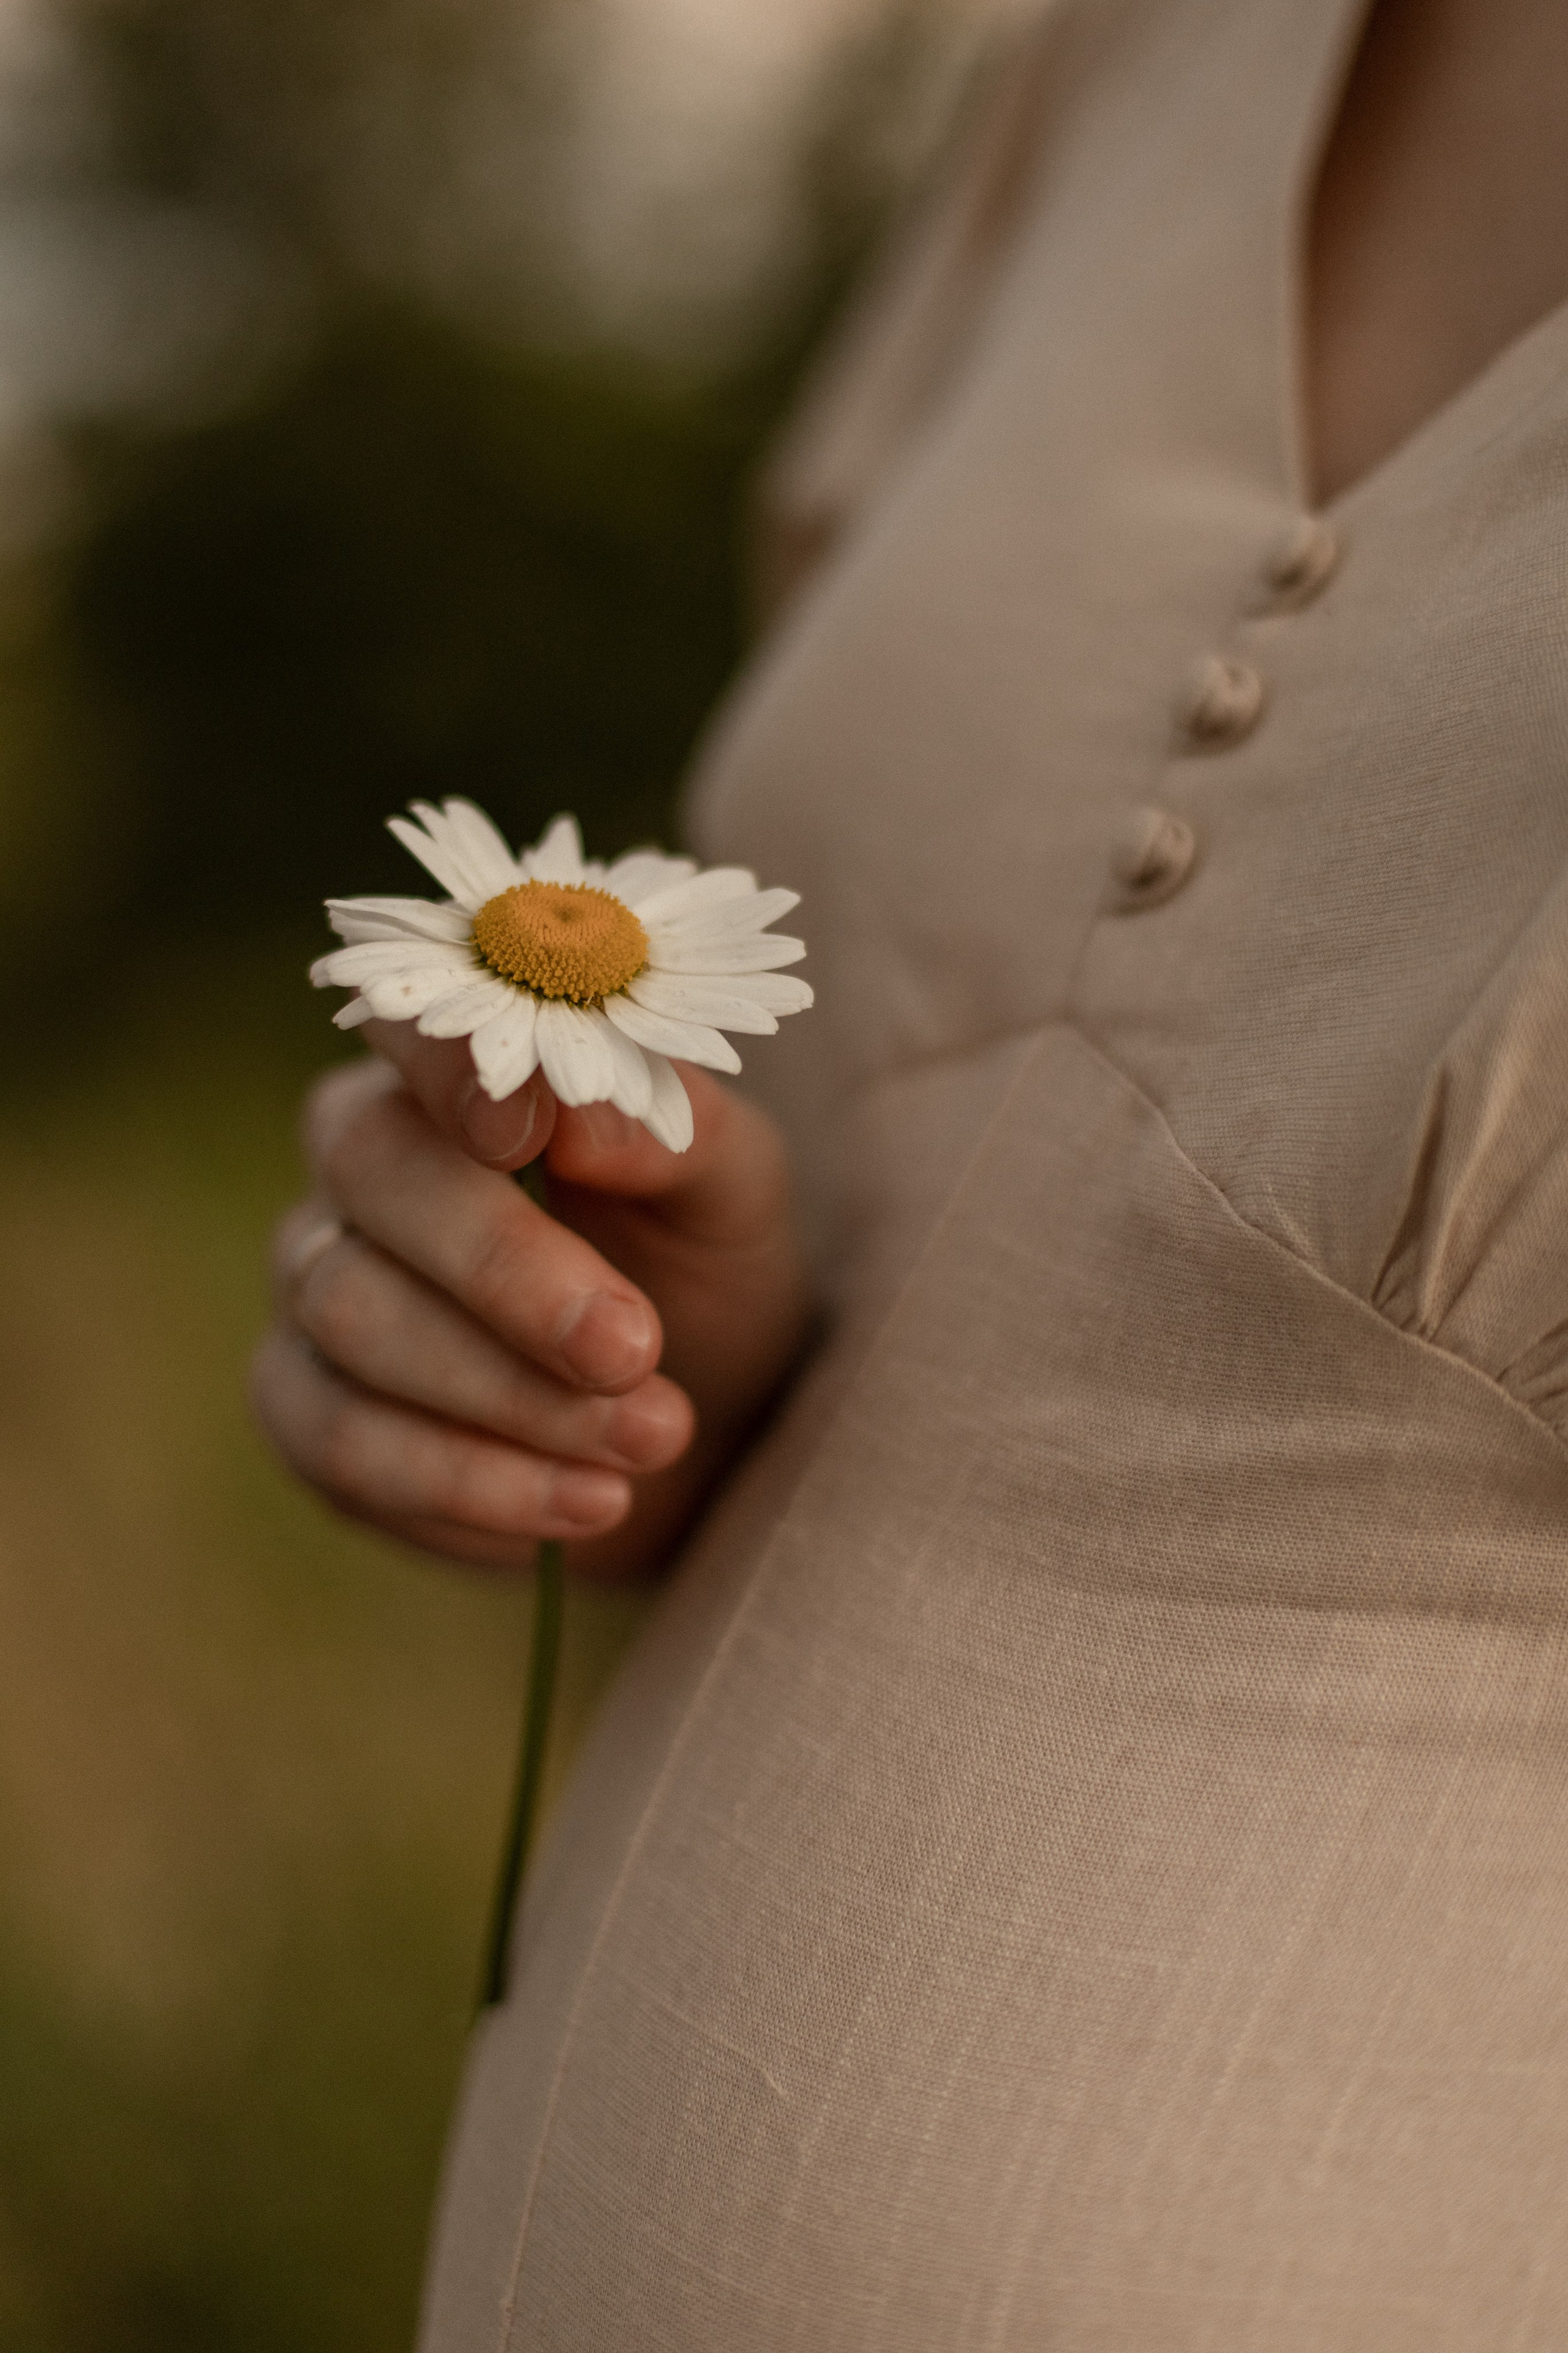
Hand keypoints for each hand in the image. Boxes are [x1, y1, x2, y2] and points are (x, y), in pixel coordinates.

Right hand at [249, 1021, 813, 1579]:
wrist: (691, 1426)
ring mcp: (314, 1284)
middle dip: (509, 1272)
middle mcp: (361, 1160)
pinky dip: (478, 1485)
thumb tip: (581, 1116)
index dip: (452, 1073)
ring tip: (655, 1436)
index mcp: (461, 1072)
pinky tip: (593, 1502)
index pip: (413, 1022)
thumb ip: (677, 1133)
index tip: (524, 1133)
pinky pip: (346, 1444)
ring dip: (516, 1396)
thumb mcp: (732, 1197)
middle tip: (634, 1347)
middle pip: (374, 1174)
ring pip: (356, 1319)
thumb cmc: (700, 1271)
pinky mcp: (303, 1410)